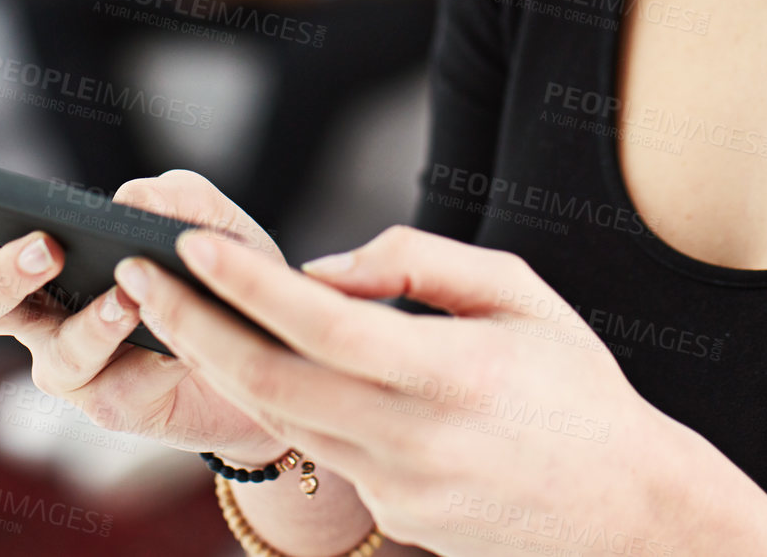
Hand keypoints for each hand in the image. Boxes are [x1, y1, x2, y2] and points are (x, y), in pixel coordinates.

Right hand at [0, 135, 290, 466]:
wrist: (267, 348)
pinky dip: (156, 357)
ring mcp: (68, 363)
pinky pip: (119, 387)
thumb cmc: (214, 270)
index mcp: (42, 248)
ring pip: (53, 354)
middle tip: (47, 248)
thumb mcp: (208, 217)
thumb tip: (129, 201)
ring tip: (131, 295)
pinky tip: (184, 344)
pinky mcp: (109, 406)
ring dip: (93, 323)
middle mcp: (40, 310)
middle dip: (0, 273)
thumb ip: (176, 196)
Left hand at [106, 221, 766, 556]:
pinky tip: (257, 357)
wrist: (630, 515)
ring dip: (218, 364)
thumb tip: (328, 266)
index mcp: (451, 375)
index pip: (321, 324)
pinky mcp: (393, 522)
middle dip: (191, 326)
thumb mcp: (522, 292)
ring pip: (281, 422)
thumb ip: (421, 265)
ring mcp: (397, 494)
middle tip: (136, 272)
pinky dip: (282, 400)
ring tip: (169, 305)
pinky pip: (321, 450)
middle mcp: (413, 443)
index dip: (246, 283)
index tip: (189, 243)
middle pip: (271, 384)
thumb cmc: (579, 387)